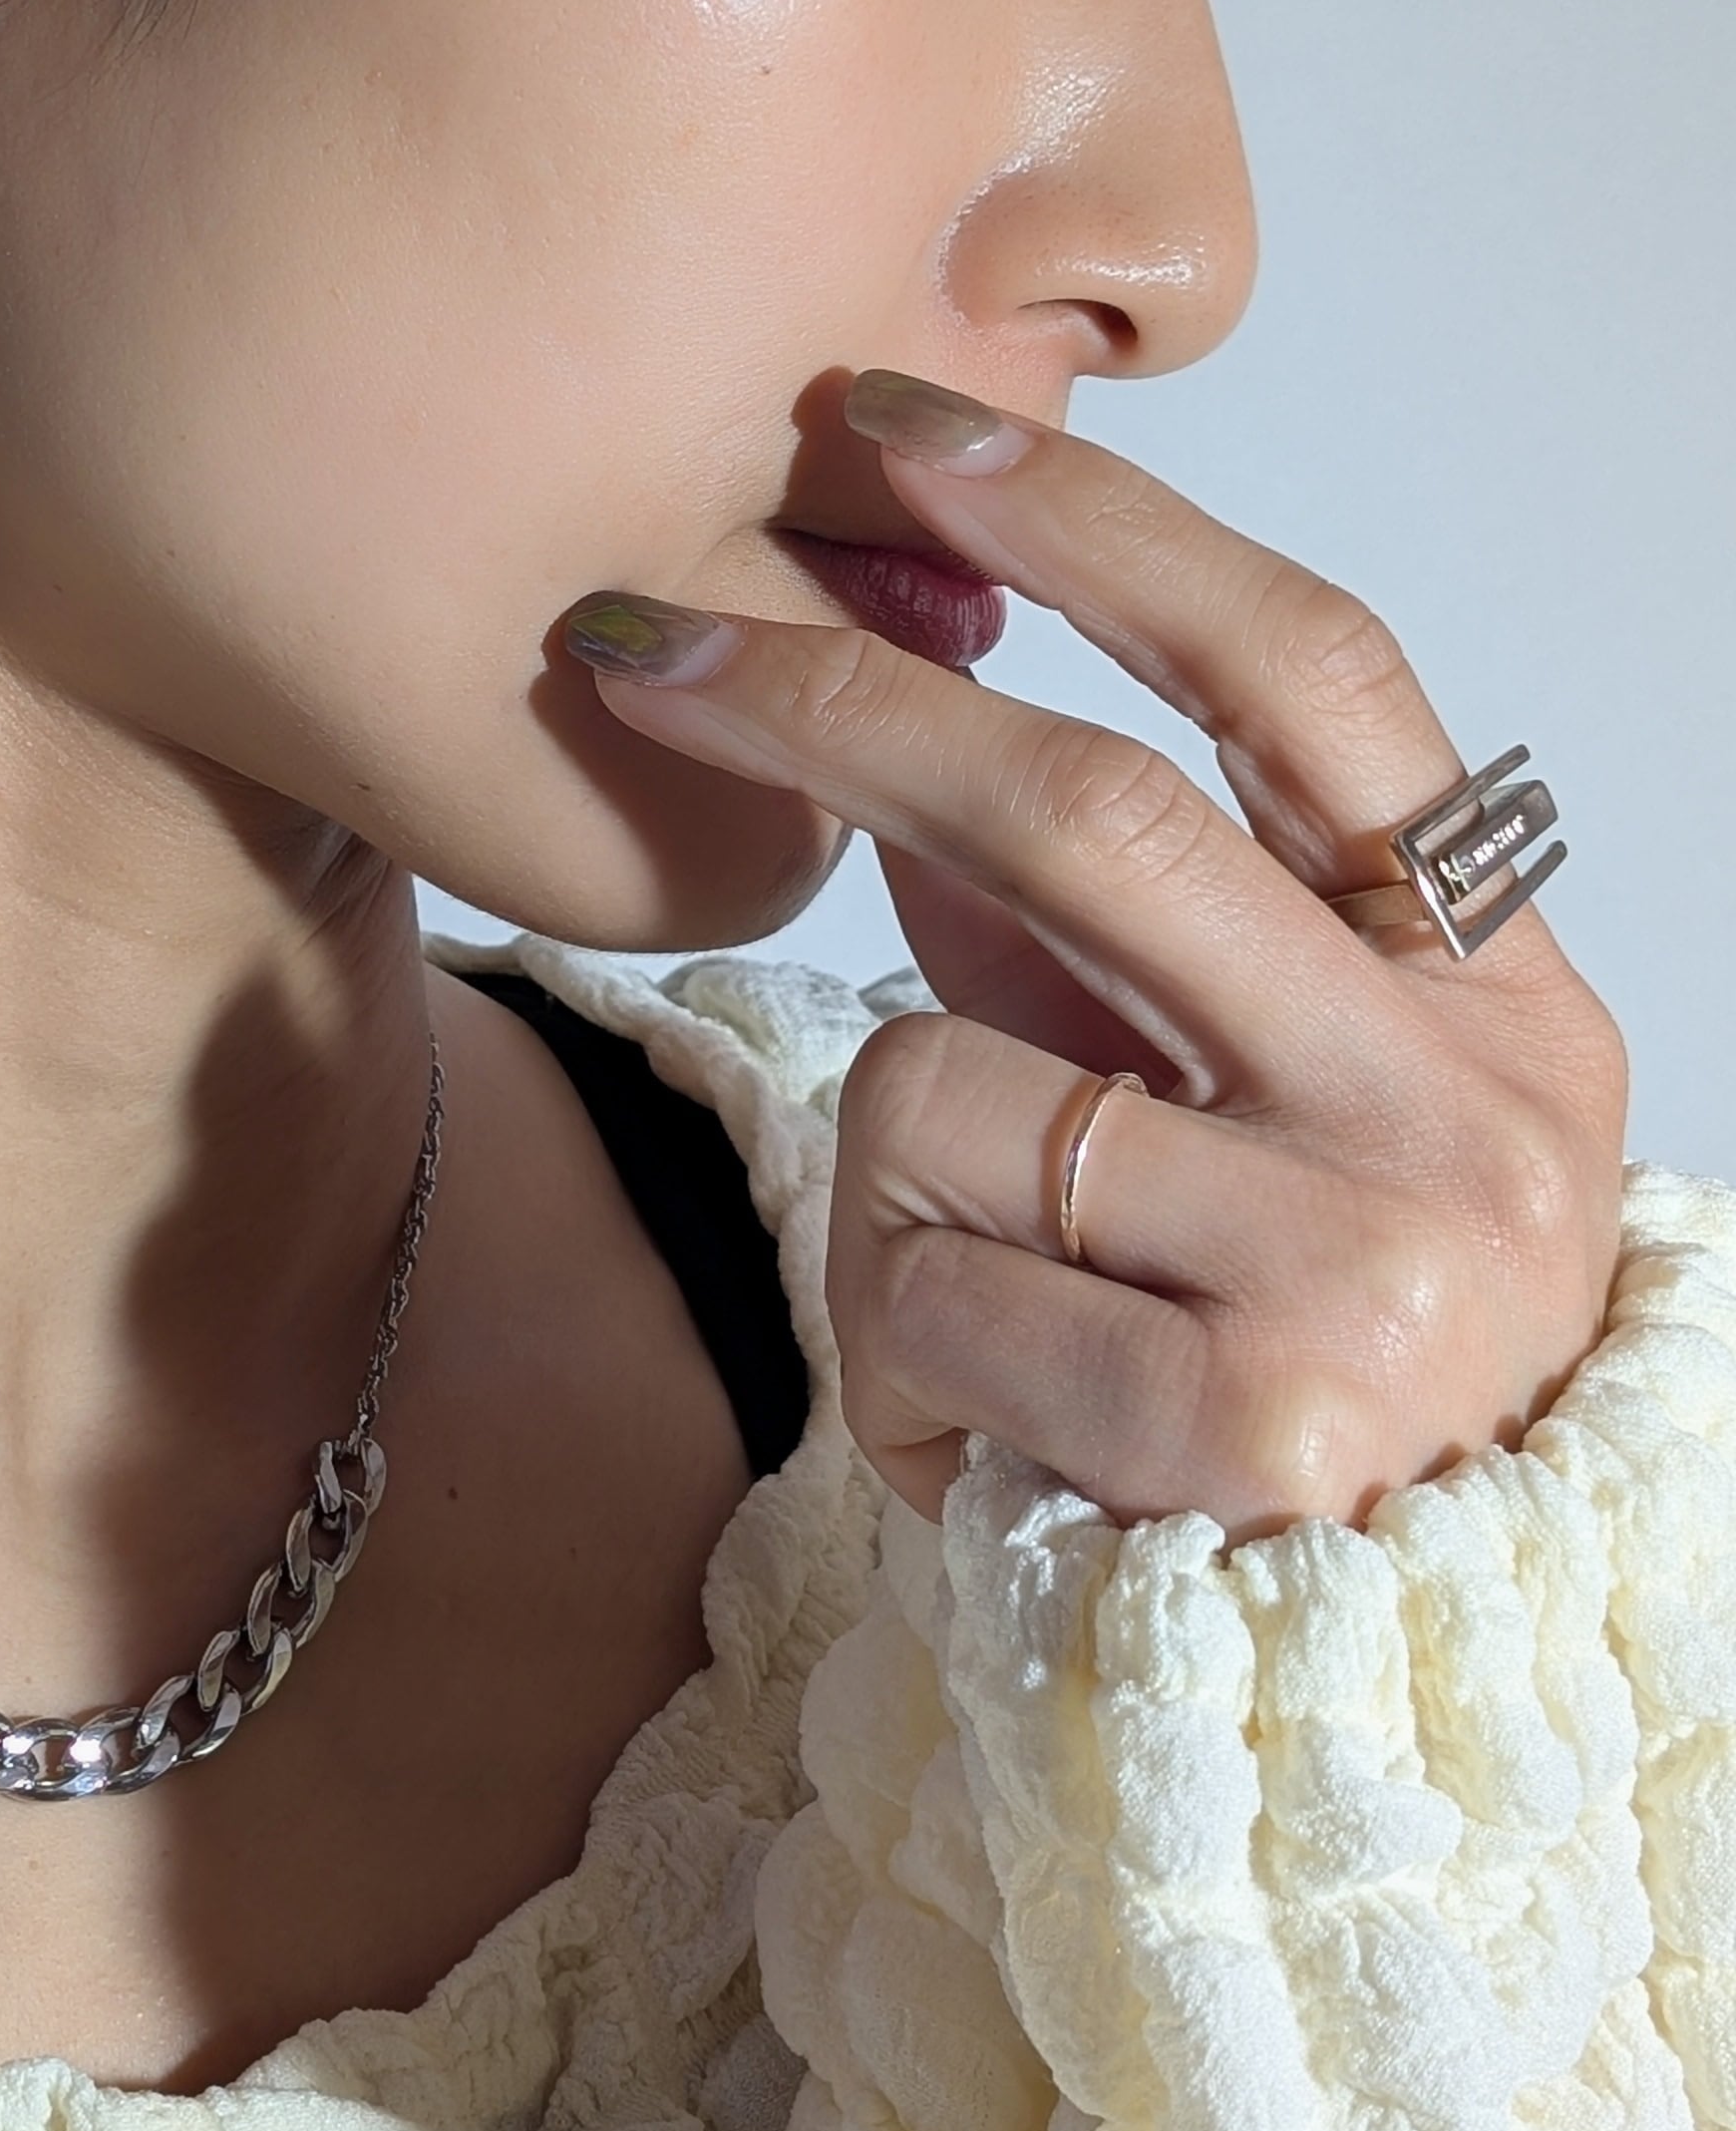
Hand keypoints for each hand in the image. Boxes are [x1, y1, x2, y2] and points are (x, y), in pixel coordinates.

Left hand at [565, 377, 1629, 1531]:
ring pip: (950, 1080)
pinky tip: (1003, 1435)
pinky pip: (923, 1283)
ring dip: (885, 1193)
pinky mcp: (1245, 1419)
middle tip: (636, 640)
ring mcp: (1372, 1261)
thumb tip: (903, 728)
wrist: (1357, 1706)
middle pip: (1094, 813)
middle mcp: (1465, 1103)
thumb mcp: (1240, 1127)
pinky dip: (899, 1352)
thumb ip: (1110, 943)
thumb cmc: (1273, 1376)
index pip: (1309, 676)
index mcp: (1493, 996)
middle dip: (830, 706)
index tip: (907, 424)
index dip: (1103, 531)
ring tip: (994, 1323)